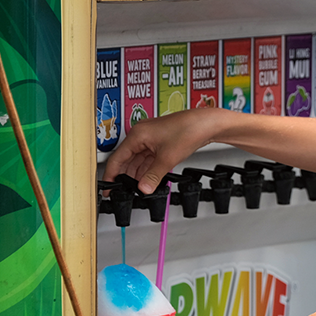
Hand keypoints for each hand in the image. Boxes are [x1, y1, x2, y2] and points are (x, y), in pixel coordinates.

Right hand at [104, 109, 222, 193]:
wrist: (207, 124)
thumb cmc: (188, 130)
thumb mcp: (167, 159)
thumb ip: (152, 176)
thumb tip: (142, 188)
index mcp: (137, 134)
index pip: (117, 158)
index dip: (111, 175)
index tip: (108, 188)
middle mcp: (141, 134)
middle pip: (126, 159)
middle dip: (124, 176)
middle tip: (121, 192)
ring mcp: (151, 138)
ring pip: (137, 159)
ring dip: (136, 174)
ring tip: (135, 188)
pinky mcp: (161, 141)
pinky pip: (148, 158)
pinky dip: (146, 169)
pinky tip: (147, 179)